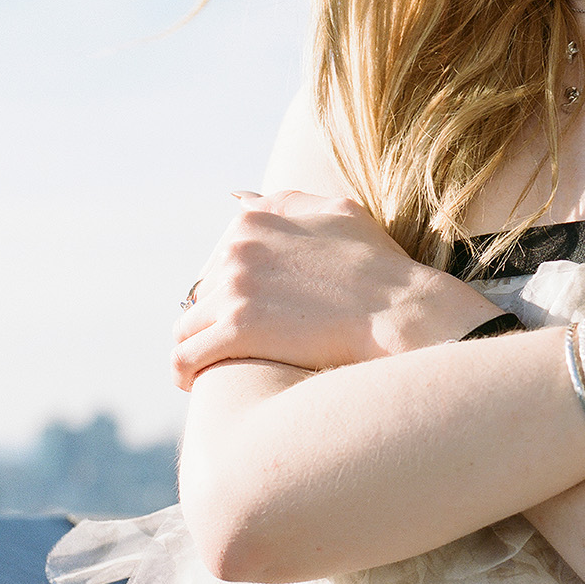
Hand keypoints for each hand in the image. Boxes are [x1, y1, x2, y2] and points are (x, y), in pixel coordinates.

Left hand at [172, 191, 492, 389]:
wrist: (401, 311)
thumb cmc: (380, 266)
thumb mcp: (336, 213)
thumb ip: (285, 203)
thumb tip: (238, 199)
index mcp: (253, 222)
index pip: (217, 263)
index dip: (229, 294)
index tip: (241, 316)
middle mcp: (236, 251)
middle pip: (201, 295)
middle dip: (212, 322)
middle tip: (230, 349)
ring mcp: (235, 290)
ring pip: (185, 327)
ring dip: (194, 349)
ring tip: (206, 370)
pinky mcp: (237, 331)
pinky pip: (185, 357)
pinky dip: (183, 371)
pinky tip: (194, 384)